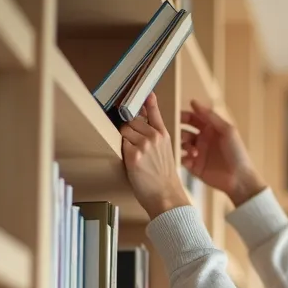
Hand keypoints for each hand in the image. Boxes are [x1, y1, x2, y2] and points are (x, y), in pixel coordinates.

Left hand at [120, 93, 192, 218]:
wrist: (166, 196)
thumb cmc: (164, 178)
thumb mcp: (165, 152)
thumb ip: (155, 136)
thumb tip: (138, 123)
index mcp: (164, 134)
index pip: (153, 111)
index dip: (147, 100)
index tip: (145, 91)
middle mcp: (154, 136)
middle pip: (131, 120)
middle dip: (128, 130)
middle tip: (133, 144)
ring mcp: (144, 144)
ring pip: (124, 131)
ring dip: (124, 140)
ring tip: (134, 155)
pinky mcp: (133, 155)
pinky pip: (121, 144)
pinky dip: (122, 151)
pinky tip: (132, 162)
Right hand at [181, 99, 265, 205]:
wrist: (239, 179)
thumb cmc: (237, 153)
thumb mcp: (227, 130)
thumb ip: (210, 116)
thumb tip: (193, 101)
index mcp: (210, 129)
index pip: (192, 118)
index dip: (183, 116)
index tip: (175, 115)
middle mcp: (202, 140)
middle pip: (183, 131)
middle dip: (179, 131)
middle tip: (177, 132)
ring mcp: (197, 153)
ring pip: (181, 145)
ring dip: (184, 145)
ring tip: (194, 151)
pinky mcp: (194, 167)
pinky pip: (182, 159)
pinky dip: (183, 158)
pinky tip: (190, 160)